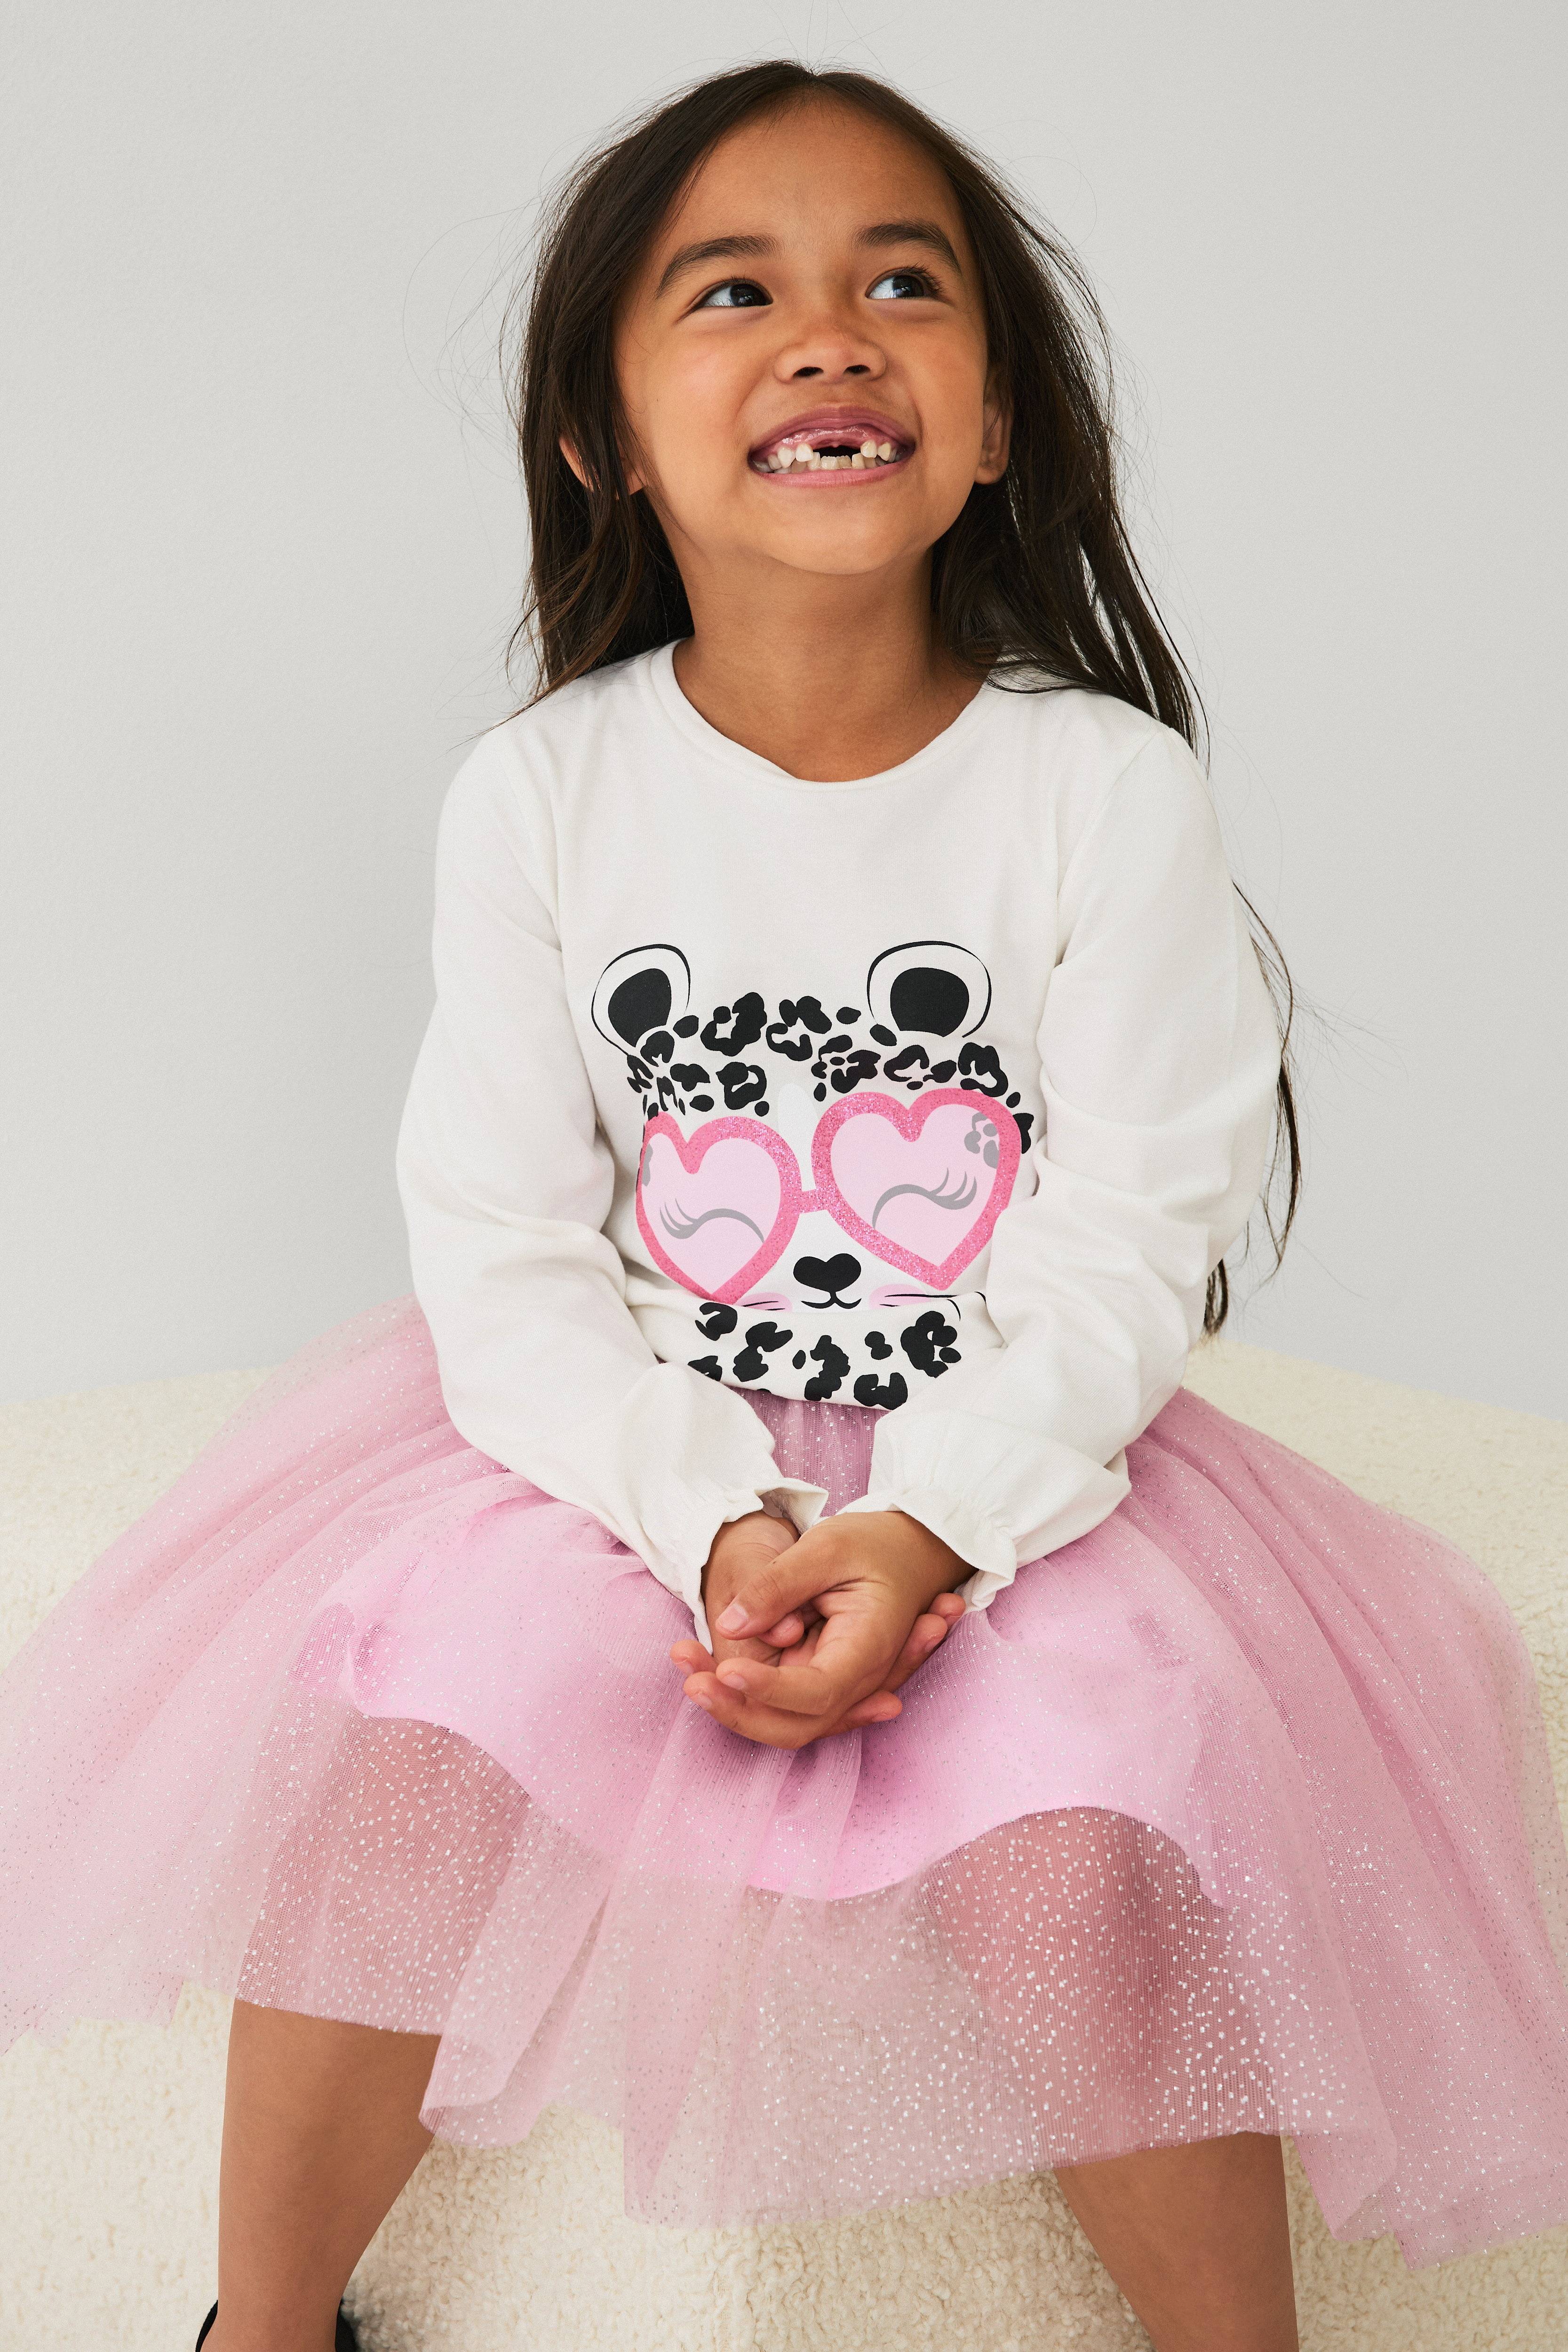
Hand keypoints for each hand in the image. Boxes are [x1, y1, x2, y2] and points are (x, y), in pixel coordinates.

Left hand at [670, 1510, 967, 1749]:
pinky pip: (785, 1707)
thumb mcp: (826, 1547)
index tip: (724, 1667)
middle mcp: (860, 1681)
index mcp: (869, 1648)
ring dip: (734, 1706)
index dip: (769, 1689)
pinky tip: (701, 1674)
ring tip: (686, 1669)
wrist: (909, 1549)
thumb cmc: (873, 1543)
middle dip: (738, 1710)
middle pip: (796, 1725)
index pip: (816, 1691)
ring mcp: (844, 1688)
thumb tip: (729, 1624)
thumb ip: (778, 1586)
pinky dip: (745, 1696)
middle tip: (689, 1679)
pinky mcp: (823, 1681)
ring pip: (786, 1722)